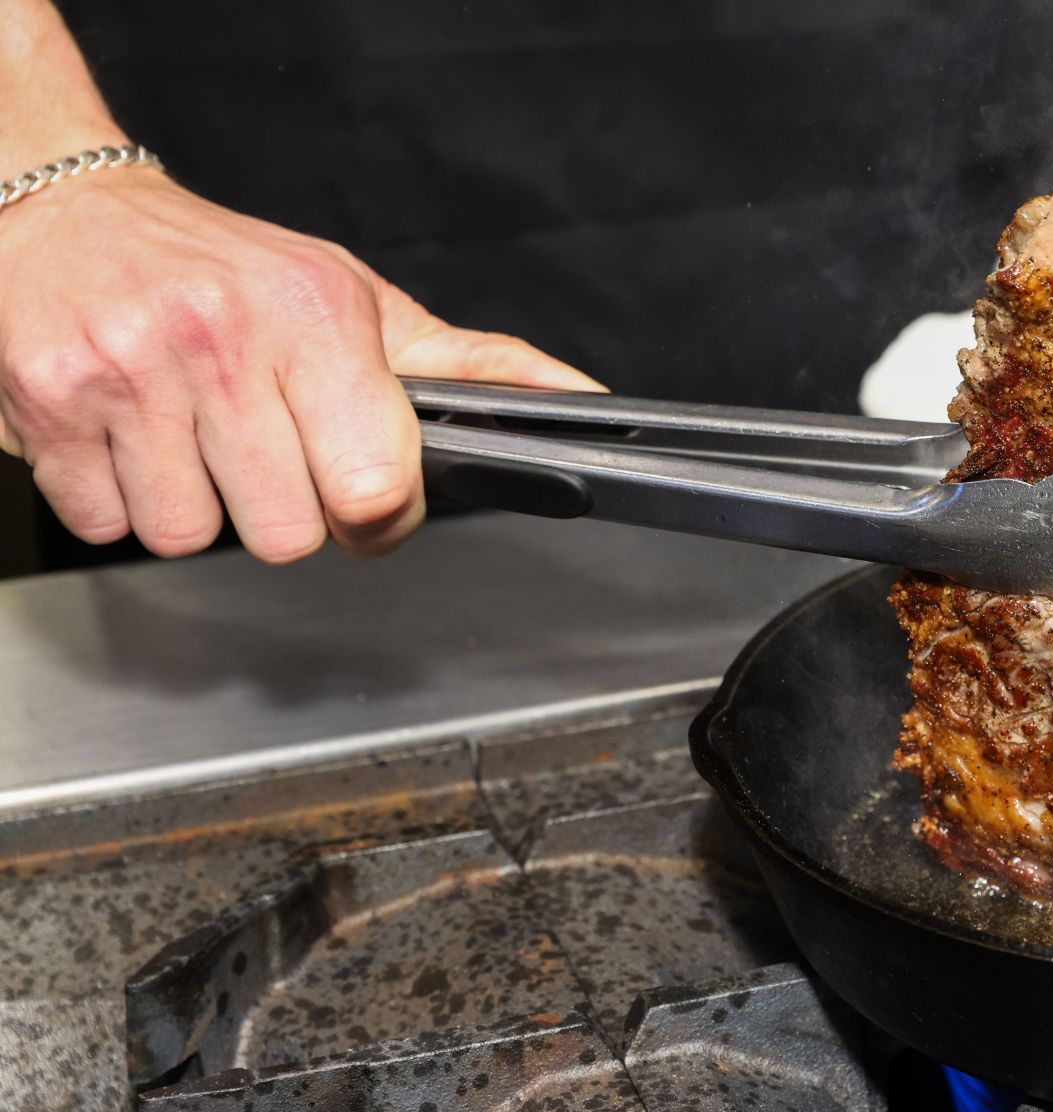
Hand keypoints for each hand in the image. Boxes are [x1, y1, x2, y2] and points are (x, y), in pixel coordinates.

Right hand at [0, 166, 599, 561]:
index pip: (376, 488)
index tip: (362, 497)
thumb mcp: (358, 302)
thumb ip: (466, 366)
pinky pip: (109, 525)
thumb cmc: (228, 269)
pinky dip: (119, 499)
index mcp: (314, 316)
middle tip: (261, 450)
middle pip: (288, 534)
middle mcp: (220, 339)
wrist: (64, 211)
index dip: (377, 516)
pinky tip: (131, 436)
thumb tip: (576, 395)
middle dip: (283, 509)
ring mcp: (127, 374)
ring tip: (191, 434)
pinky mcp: (46, 408)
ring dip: (197, 506)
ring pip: (193, 537)